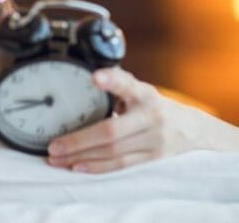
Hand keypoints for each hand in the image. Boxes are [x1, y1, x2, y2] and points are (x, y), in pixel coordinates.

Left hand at [46, 66, 209, 172]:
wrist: (192, 130)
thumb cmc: (152, 106)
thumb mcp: (138, 90)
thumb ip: (116, 85)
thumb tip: (87, 77)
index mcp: (145, 95)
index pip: (128, 85)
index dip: (112, 80)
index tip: (96, 76)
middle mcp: (151, 117)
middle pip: (111, 132)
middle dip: (78, 141)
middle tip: (52, 145)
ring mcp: (154, 141)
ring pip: (113, 152)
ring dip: (81, 157)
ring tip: (56, 159)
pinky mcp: (152, 159)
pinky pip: (120, 165)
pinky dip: (96, 167)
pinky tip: (76, 167)